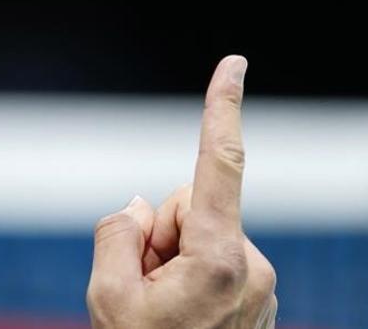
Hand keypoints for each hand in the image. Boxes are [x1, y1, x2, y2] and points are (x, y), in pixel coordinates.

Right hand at [86, 55, 277, 327]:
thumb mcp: (107, 296)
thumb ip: (119, 232)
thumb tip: (139, 206)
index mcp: (220, 258)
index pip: (219, 165)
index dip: (222, 108)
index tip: (233, 63)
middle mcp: (252, 264)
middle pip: (188, 206)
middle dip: (158, 233)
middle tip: (142, 288)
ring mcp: (260, 282)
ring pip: (198, 235)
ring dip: (171, 259)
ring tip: (160, 310)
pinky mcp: (258, 293)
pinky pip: (212, 259)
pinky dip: (189, 275)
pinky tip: (180, 316)